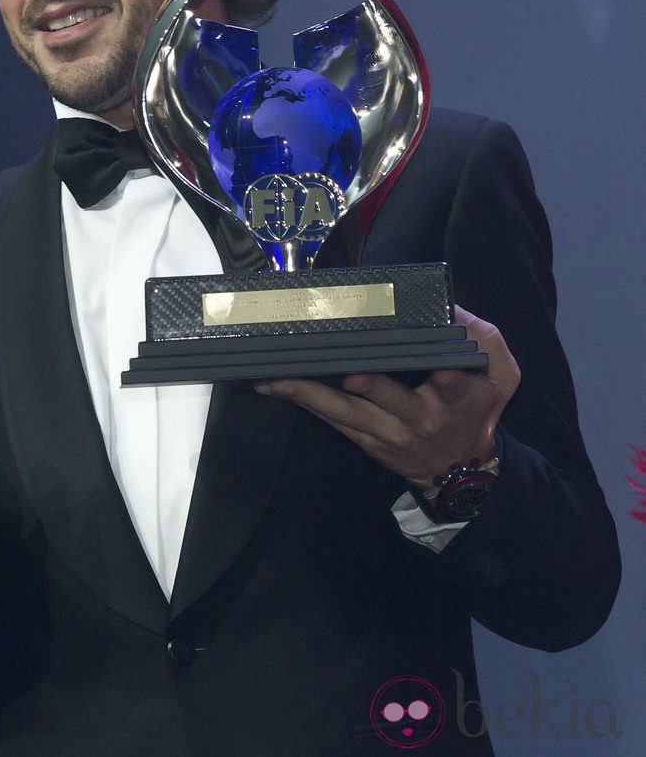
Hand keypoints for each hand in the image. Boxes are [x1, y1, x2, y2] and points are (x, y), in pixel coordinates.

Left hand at [255, 307, 518, 488]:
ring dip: (309, 395)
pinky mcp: (365, 440)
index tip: (442, 371)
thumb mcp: (500, 375)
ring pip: (346, 413)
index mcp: (457, 399)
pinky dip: (304, 401)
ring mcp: (388, 433)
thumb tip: (452, 307)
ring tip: (276, 378)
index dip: (448, 379)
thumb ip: (484, 340)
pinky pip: (331, 420)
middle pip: (390, 400)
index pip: (454, 386)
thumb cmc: (477, 410)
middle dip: (370, 387)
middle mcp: (419, 419)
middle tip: (347, 374)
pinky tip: (277, 385)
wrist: (459, 471)